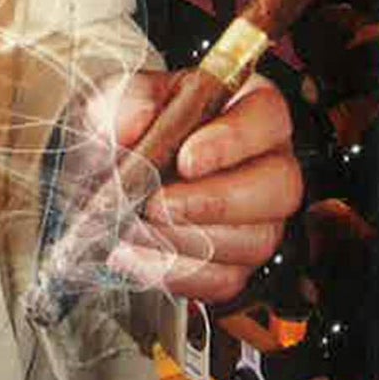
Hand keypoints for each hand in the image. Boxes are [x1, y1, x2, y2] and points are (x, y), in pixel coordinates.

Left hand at [90, 69, 302, 305]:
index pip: (267, 117)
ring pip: (255, 240)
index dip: (234, 140)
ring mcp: (259, 219)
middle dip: (214, 202)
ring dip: (188, 241)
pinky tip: (134, 257)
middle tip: (157, 205)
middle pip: (278, 187)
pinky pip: (226, 279)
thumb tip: (137, 122)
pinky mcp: (237, 263)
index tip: (187, 159)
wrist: (100, 173)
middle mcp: (266, 164)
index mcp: (247, 110)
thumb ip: (127, 101)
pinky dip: (178, 273)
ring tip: (134, 231)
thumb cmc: (126, 129)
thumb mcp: (118, 100)